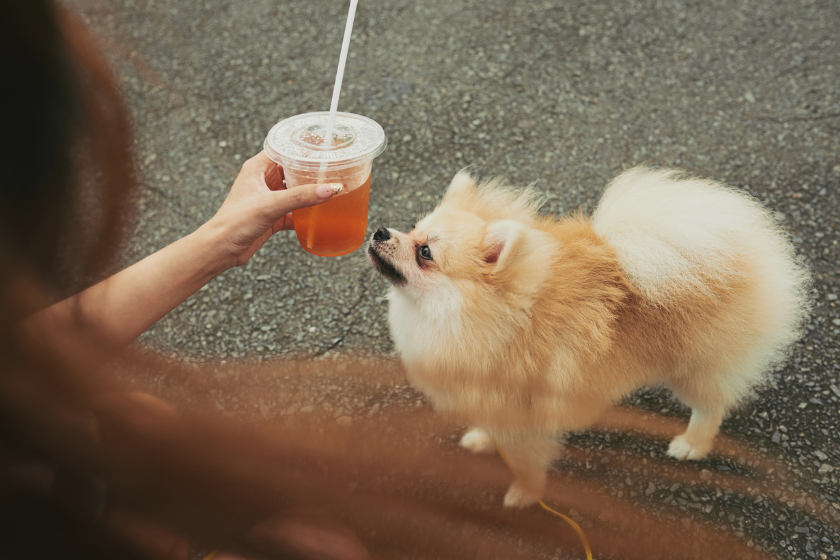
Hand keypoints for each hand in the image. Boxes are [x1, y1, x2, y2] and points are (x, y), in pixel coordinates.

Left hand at [206, 151, 341, 267]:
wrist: (222, 249)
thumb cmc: (234, 221)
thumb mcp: (270, 205)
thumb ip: (300, 197)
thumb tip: (329, 189)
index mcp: (257, 168)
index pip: (282, 149)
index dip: (301, 146)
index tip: (321, 144)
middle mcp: (263, 181)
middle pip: (292, 169)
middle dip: (311, 170)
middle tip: (332, 167)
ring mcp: (268, 199)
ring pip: (295, 190)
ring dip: (310, 191)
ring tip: (330, 188)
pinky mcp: (272, 216)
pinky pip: (294, 211)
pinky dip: (306, 213)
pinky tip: (319, 215)